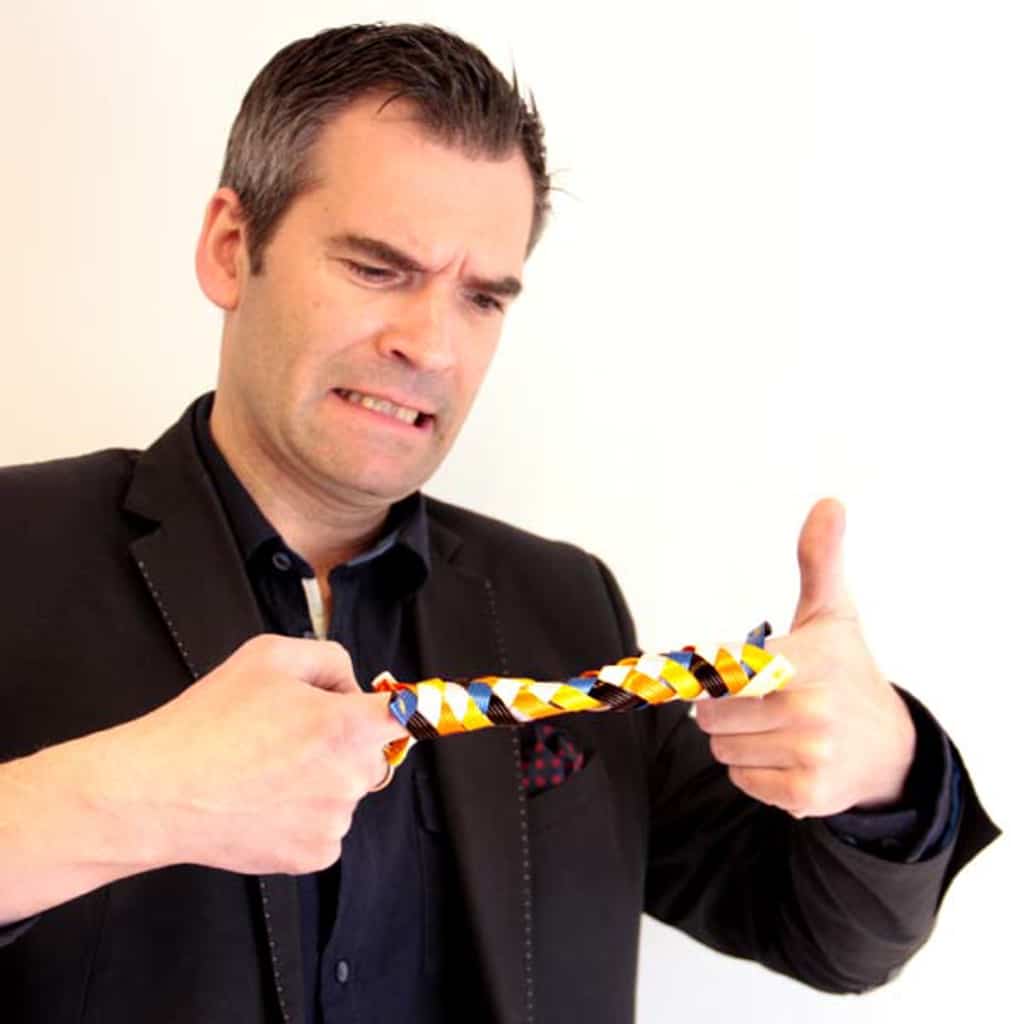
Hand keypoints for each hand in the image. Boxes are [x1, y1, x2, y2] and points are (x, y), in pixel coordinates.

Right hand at [105, 634, 407, 873]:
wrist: (157, 791)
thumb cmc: (208, 722)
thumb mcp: (269, 655)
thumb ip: (330, 658)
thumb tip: (354, 686)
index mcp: (347, 727)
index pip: (410, 715)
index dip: (418, 707)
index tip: (437, 709)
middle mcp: (350, 778)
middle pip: (371, 751)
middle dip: (343, 739)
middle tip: (289, 732)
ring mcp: (334, 822)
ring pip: (345, 789)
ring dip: (320, 778)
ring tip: (263, 769)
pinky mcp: (314, 856)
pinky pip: (326, 826)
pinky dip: (304, 814)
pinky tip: (264, 801)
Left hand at [695, 498, 915, 817]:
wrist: (890, 748)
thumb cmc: (845, 672)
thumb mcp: (832, 613)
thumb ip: (819, 560)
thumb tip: (829, 504)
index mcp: (806, 660)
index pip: (719, 668)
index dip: (704, 670)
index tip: (692, 670)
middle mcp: (811, 709)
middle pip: (709, 711)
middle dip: (722, 706)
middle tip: (758, 699)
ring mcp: (810, 756)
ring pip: (720, 747)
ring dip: (735, 739)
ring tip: (775, 727)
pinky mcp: (805, 796)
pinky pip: (740, 779)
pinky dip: (752, 770)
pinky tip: (785, 756)